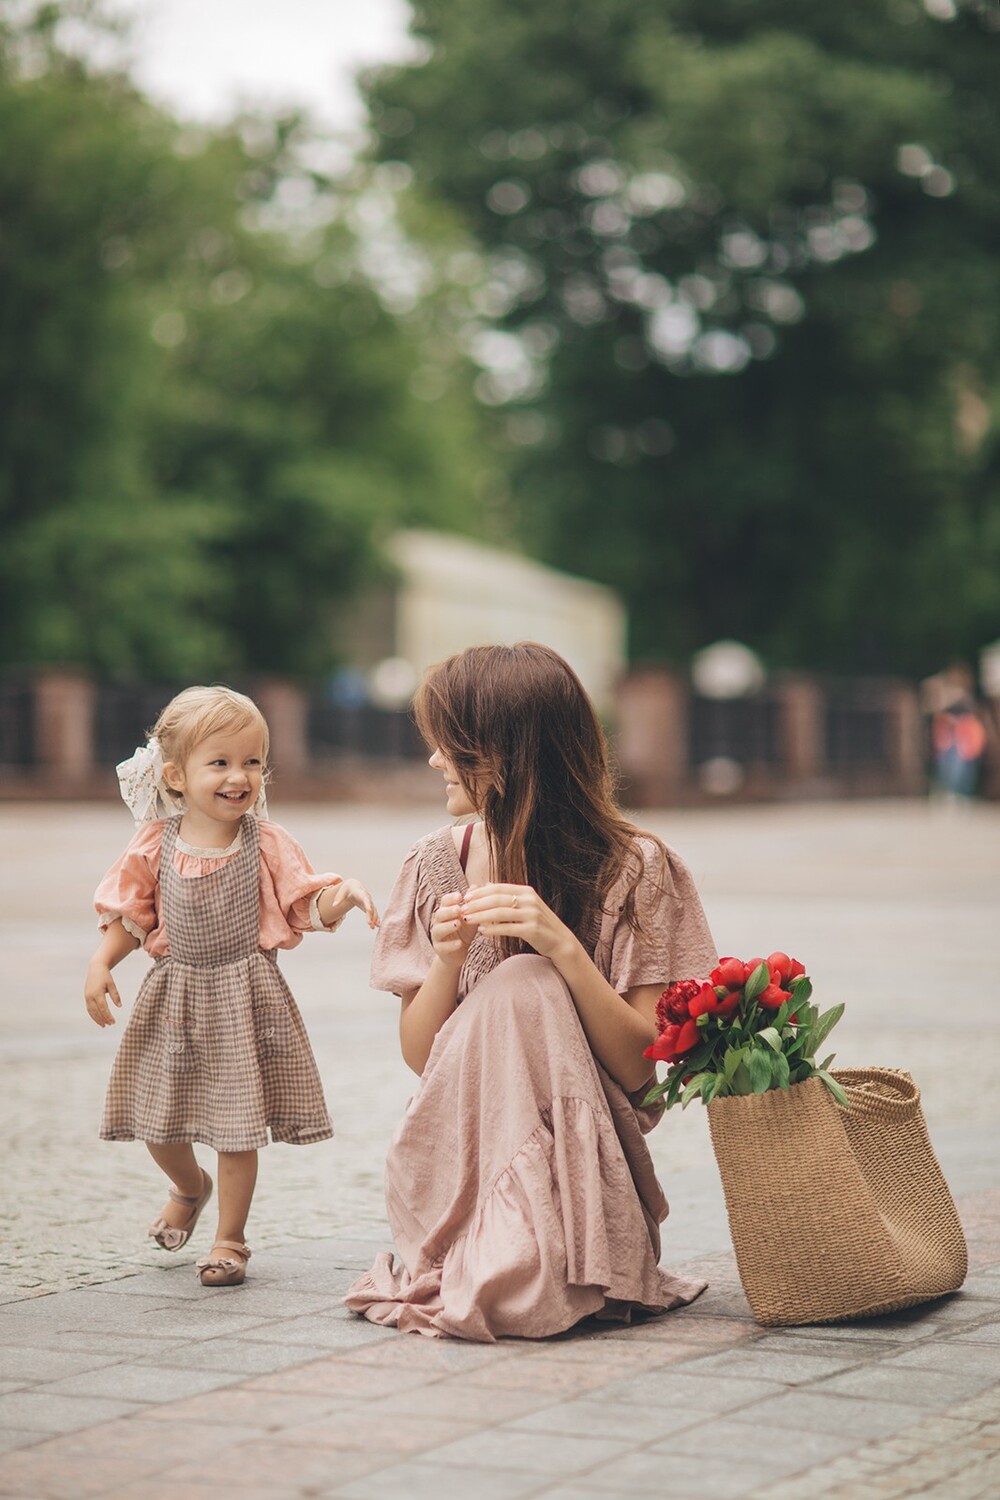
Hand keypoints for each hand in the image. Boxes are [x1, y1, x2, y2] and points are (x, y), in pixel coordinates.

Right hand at [85, 962, 121, 1027]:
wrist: (95, 969)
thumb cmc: (105, 976)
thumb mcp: (112, 984)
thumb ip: (115, 995)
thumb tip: (119, 1006)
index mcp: (97, 993)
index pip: (103, 1008)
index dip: (108, 1016)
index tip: (113, 1022)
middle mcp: (90, 996)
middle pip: (96, 1011)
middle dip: (103, 1019)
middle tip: (110, 1024)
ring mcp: (87, 997)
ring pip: (91, 1011)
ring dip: (97, 1019)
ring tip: (104, 1025)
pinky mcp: (86, 997)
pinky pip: (89, 1008)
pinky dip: (93, 1015)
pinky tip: (98, 1019)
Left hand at [343, 878, 379, 928]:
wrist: (353, 886)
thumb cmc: (347, 890)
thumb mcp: (342, 893)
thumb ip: (339, 899)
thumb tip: (334, 905)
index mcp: (361, 893)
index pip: (366, 899)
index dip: (368, 904)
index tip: (369, 911)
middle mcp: (367, 898)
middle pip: (371, 907)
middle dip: (371, 915)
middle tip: (370, 924)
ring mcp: (369, 902)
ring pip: (374, 911)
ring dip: (374, 919)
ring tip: (374, 927)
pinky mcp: (369, 906)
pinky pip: (374, 913)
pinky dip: (376, 919)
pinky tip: (377, 925)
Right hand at [430, 890, 475, 970]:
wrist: (458, 953)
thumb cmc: (464, 932)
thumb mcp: (470, 916)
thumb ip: (471, 903)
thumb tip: (475, 885)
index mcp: (446, 912)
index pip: (444, 901)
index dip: (451, 898)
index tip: (460, 896)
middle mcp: (438, 922)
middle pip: (439, 914)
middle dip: (448, 911)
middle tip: (458, 909)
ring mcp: (437, 936)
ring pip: (438, 929)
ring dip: (448, 926)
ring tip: (458, 924)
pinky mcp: (440, 949)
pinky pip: (443, 946)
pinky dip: (451, 944)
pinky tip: (460, 943)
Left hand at [459, 883, 578, 965]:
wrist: (560, 940)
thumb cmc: (538, 923)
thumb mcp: (525, 905)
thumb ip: (507, 895)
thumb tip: (485, 885)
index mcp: (526, 891)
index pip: (498, 888)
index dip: (480, 892)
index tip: (465, 897)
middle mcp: (530, 900)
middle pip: (497, 899)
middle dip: (477, 904)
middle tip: (462, 909)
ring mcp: (532, 915)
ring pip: (500, 913)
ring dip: (481, 916)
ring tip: (467, 920)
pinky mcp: (532, 930)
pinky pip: (508, 929)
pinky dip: (493, 930)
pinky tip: (481, 932)